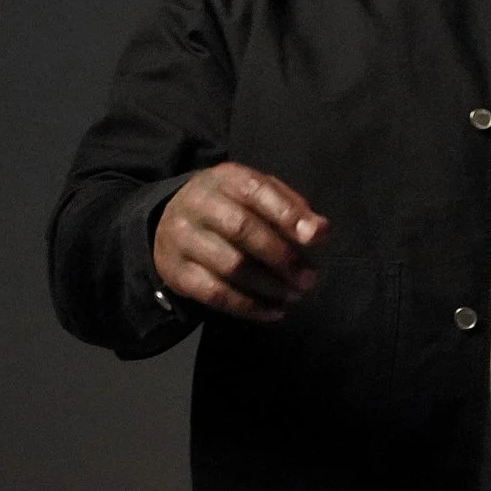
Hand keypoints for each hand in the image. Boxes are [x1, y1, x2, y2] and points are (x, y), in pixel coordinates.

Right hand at [151, 163, 328, 321]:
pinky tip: (273, 311)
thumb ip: (290, 207)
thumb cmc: (229, 206)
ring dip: (269, 286)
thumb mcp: (257, 193)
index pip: (257, 191)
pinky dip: (249, 307)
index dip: (287, 215)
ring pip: (230, 266)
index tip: (315, 238)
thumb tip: (320, 231)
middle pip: (242, 229)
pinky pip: (215, 294)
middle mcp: (198, 203)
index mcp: (224, 178)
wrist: (170, 221)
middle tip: (308, 279)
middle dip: (281, 257)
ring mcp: (182, 238)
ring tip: (293, 296)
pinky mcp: (176, 271)